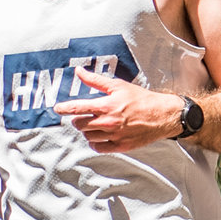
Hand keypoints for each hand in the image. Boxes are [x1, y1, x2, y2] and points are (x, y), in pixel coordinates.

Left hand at [53, 66, 181, 151]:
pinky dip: (95, 142)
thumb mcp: (118, 86)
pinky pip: (98, 148)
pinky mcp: (120, 146)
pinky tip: (100, 136)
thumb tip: (79, 71)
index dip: (65, 108)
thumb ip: (95, 80)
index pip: (78, 108)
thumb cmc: (141, 99)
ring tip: (95, 124)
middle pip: (80, 125)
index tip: (57, 108)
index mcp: (106, 106)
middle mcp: (108, 122)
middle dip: (78, 120)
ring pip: (88, 136)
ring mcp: (114, 136)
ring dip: (87, 131)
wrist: (163, 115)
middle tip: (83, 116)